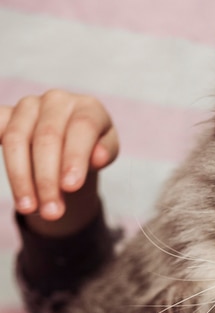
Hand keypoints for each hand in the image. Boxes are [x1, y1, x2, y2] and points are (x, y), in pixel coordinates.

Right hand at [0, 90, 118, 235]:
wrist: (72, 139)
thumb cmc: (93, 147)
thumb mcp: (106, 151)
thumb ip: (105, 152)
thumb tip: (98, 157)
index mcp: (88, 106)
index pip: (82, 128)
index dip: (75, 157)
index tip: (71, 187)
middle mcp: (56, 100)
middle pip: (47, 138)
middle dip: (48, 179)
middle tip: (52, 212)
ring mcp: (28, 106)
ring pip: (16, 140)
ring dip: (21, 178)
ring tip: (29, 209)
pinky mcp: (5, 115)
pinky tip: (9, 182)